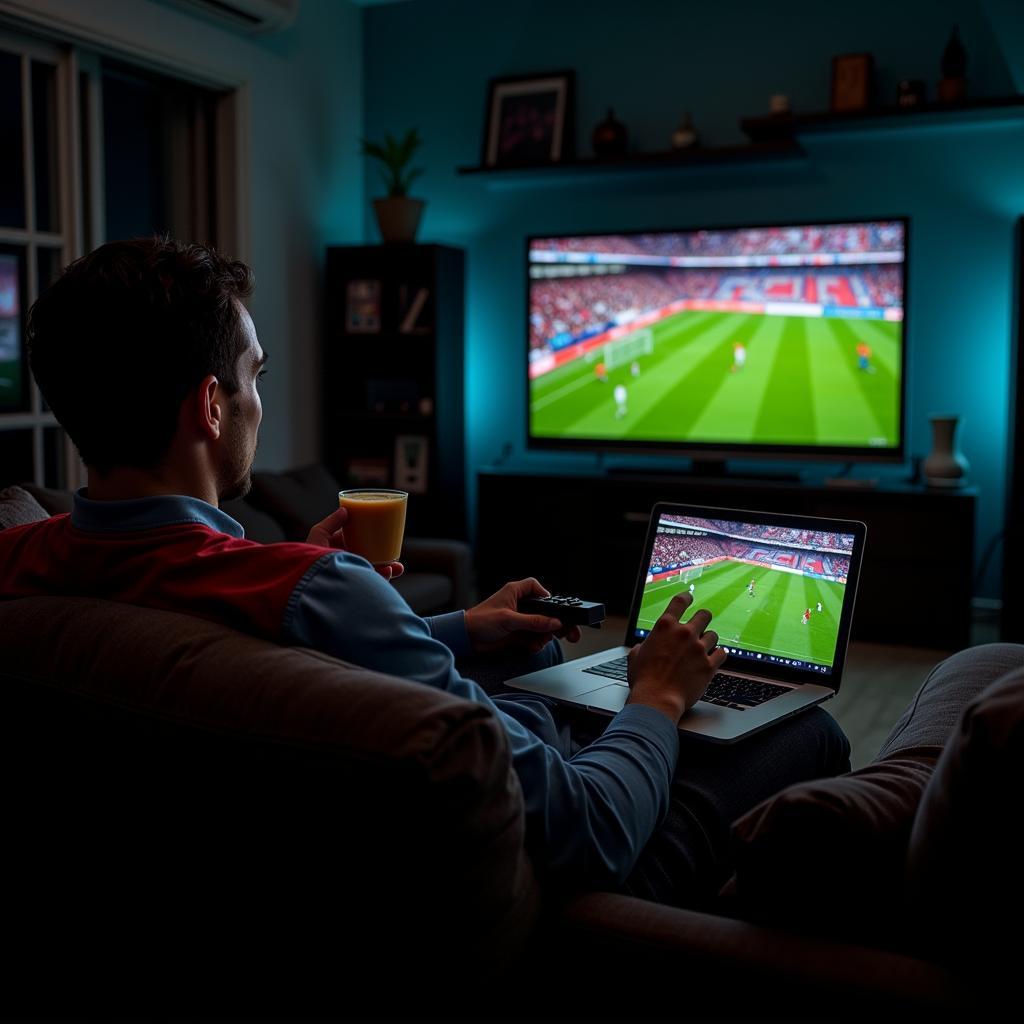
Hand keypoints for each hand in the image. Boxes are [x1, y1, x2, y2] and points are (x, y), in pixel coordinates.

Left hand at [305, 506, 404, 581]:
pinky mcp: (355, 589)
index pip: (353, 542)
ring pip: (373, 572)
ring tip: (397, 567)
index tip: (380, 531)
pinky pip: (373, 584)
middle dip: (383, 555)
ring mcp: (350, 578)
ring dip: (387, 569)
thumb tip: (345, 509)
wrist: (315, 585)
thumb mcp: (318, 535)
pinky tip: (389, 571)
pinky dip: (383, 578)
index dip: (367, 537)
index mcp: (336, 553)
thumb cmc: (311, 560)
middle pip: (367, 558)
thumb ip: (331, 522)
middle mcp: (343, 566)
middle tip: (395, 550)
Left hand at [464, 577, 581, 653]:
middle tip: (568, 632)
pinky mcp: (519, 635)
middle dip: (556, 622)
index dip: (547, 597)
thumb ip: (533, 621)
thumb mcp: (508, 619)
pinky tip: (530, 646)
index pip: (537, 588)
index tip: (555, 608)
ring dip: (544, 636)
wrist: (466, 639)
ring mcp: (520, 621)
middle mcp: (520, 605)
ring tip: (539, 641)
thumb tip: (554, 622)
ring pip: (542, 627)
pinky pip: (535, 638)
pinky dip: (536, 643)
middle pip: (546, 611)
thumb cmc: (479, 620)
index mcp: (515, 592)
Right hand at [626, 592, 725, 723]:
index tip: (689, 597)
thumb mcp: (635, 656)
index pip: (680, 602)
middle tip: (701, 625)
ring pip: (714, 635)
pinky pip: (722, 653)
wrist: (657, 699)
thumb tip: (644, 647)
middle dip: (703, 619)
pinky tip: (714, 658)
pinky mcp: (709, 665)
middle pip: (704, 615)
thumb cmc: (644, 680)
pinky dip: (718, 655)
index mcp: (665, 627)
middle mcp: (684, 634)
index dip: (686, 597)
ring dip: (709, 640)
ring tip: (703, 649)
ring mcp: (699, 649)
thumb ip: (643, 646)